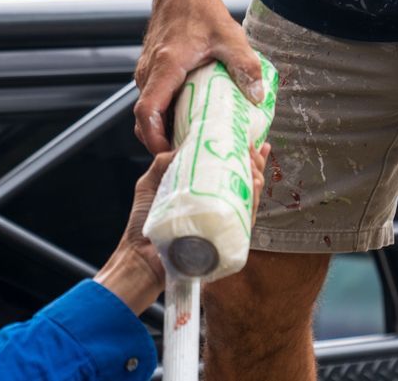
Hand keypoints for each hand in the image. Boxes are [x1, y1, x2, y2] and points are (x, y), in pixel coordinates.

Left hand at [96, 143, 270, 312]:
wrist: (140, 257)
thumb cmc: (143, 223)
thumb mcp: (150, 184)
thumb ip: (164, 163)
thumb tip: (185, 144)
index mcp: (200, 192)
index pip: (225, 170)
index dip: (239, 155)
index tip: (248, 141)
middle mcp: (214, 206)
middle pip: (242, 182)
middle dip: (254, 164)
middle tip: (255, 151)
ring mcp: (220, 223)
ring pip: (248, 199)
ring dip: (256, 179)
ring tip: (255, 166)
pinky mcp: (225, 239)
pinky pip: (245, 220)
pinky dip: (252, 202)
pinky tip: (255, 186)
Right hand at [134, 0, 264, 152]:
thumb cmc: (201, 10)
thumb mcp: (230, 37)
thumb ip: (245, 66)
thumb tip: (257, 97)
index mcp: (165, 67)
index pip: (147, 113)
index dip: (155, 140)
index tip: (173, 154)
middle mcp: (149, 72)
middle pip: (144, 119)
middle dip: (161, 142)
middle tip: (188, 155)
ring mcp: (146, 71)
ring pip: (148, 110)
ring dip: (163, 128)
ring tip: (192, 140)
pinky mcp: (151, 69)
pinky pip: (152, 99)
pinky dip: (164, 114)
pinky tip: (189, 117)